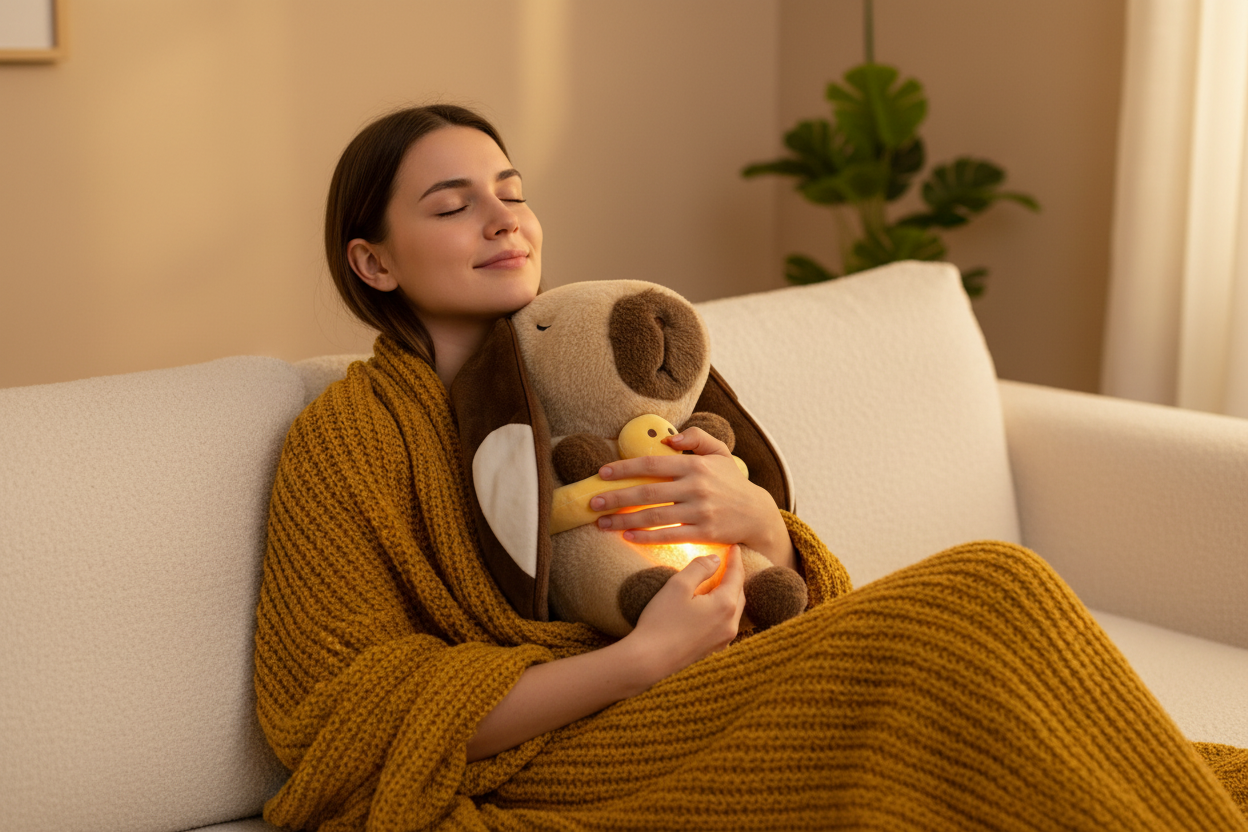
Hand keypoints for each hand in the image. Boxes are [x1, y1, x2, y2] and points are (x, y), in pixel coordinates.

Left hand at [591, 428, 795, 568]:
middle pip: (647, 493)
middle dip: (616, 498)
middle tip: (592, 503)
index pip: (652, 465)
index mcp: (695, 466)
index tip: (601, 473)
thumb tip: (668, 437)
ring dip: (624, 521)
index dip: (624, 469)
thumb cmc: (731, 482)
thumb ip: (696, 437)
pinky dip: (646, 537)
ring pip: (654, 517)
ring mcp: (699, 512)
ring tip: (602, 524)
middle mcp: (695, 488)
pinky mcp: (703, 533)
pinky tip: (627, 537)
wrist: (757, 514)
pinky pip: (669, 536)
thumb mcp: (720, 452)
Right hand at [625, 546, 745, 682]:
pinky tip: (712, 608)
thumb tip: (716, 560)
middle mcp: (730, 624)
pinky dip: (723, 611)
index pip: (736, 576)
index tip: (735, 547)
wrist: (649, 661)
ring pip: (734, 611)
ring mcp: (724, 640)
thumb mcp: (678, 585)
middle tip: (729, 563)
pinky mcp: (714, 651)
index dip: (735, 559)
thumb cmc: (661, 621)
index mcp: (725, 605)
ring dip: (730, 595)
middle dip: (735, 577)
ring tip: (721, 583)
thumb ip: (700, 568)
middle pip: (739, 593)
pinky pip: (726, 625)